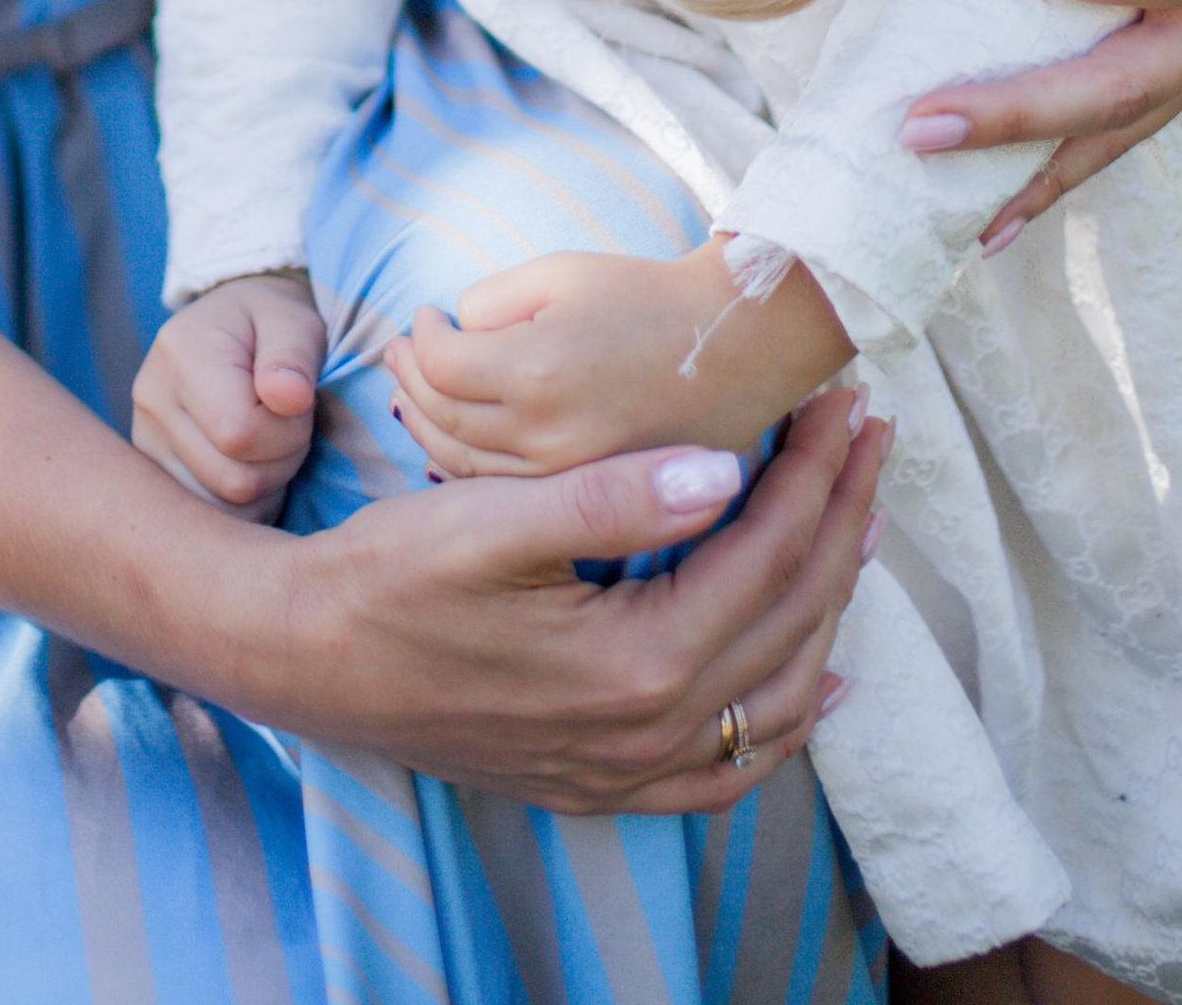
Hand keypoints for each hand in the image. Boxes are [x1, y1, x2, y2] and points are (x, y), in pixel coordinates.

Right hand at [132, 271, 323, 518]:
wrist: (231, 325)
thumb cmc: (269, 324)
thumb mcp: (294, 323)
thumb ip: (293, 358)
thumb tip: (288, 398)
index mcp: (181, 354)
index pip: (241, 434)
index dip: (287, 432)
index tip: (299, 405)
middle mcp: (151, 400)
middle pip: (232, 480)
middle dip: (281, 462)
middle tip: (289, 426)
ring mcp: (144, 440)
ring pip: (222, 509)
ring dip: (263, 487)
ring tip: (267, 442)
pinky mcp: (152, 471)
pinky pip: (209, 518)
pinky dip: (242, 505)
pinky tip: (250, 465)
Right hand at [245, 387, 885, 812]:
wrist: (307, 658)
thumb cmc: (389, 573)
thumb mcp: (489, 518)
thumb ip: (610, 498)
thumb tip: (721, 471)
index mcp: (636, 662)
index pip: (766, 552)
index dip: (815, 470)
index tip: (844, 400)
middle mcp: (650, 732)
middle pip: (791, 617)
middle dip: (843, 517)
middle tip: (873, 435)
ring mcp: (630, 769)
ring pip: (779, 693)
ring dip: (831, 600)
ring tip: (857, 519)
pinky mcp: (604, 781)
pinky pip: (729, 766)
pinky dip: (786, 720)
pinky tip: (815, 680)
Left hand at [387, 247, 853, 476]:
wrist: (738, 348)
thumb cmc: (648, 297)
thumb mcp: (561, 273)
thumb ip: (492, 303)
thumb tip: (457, 333)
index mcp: (533, 371)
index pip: (438, 363)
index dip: (421, 335)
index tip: (427, 315)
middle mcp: (544, 435)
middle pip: (443, 416)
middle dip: (412, 380)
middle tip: (398, 351)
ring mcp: (567, 474)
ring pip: (466, 463)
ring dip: (429, 425)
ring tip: (413, 393)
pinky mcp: (588, 492)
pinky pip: (506, 490)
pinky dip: (468, 465)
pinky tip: (454, 443)